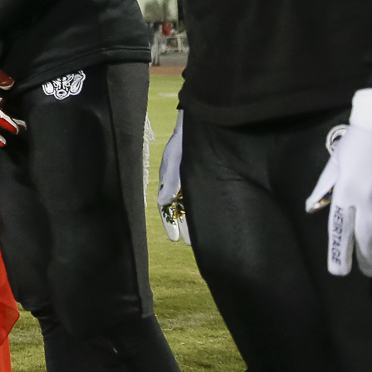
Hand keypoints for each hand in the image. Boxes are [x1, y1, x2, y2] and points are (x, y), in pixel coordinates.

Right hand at [158, 110, 190, 244]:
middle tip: (190, 243)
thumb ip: (171, 180)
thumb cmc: (183, 142)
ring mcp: (189, 182)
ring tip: (200, 237)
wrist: (197, 127)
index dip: (169, 224)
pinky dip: (200, 209)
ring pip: (188, 206)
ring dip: (192, 220)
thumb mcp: (175, 160)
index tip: (175, 239)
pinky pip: (197, 198)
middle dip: (183, 226)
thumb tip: (162, 202)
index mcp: (167, 181)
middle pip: (177, 210)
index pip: (165, 208)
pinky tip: (209, 218)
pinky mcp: (201, 179)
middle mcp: (177, 184)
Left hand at [306, 87, 371, 282]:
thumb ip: (325, 187)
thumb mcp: (337, 161)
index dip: (339, 254)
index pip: (339, 230)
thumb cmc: (363, 139)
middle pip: (366, 240)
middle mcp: (368, 201)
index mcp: (345, 191)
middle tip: (371, 271)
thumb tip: (313, 208)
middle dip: (367, 261)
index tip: (339, 272)